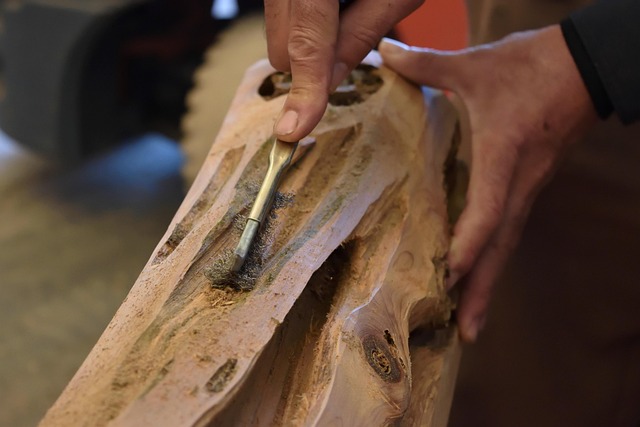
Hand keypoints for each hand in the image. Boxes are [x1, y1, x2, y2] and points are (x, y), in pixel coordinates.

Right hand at [265, 0, 423, 141]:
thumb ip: (359, 37)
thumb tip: (323, 85)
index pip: (306, 42)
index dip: (305, 89)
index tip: (293, 130)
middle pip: (280, 46)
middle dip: (313, 62)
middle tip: (354, 33)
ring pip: (275, 34)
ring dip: (308, 43)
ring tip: (347, 8)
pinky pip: (279, 16)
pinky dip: (304, 24)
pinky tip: (332, 4)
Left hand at [379, 26, 597, 341]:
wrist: (588, 66)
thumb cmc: (534, 66)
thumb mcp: (477, 64)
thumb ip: (428, 63)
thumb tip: (384, 52)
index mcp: (505, 154)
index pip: (489, 208)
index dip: (471, 241)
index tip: (451, 272)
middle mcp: (520, 182)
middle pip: (502, 244)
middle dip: (484, 289)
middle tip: (465, 333)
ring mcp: (528, 187)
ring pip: (508, 243)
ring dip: (489, 283)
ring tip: (470, 323)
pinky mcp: (530, 185)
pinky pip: (510, 230)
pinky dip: (493, 257)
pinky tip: (478, 274)